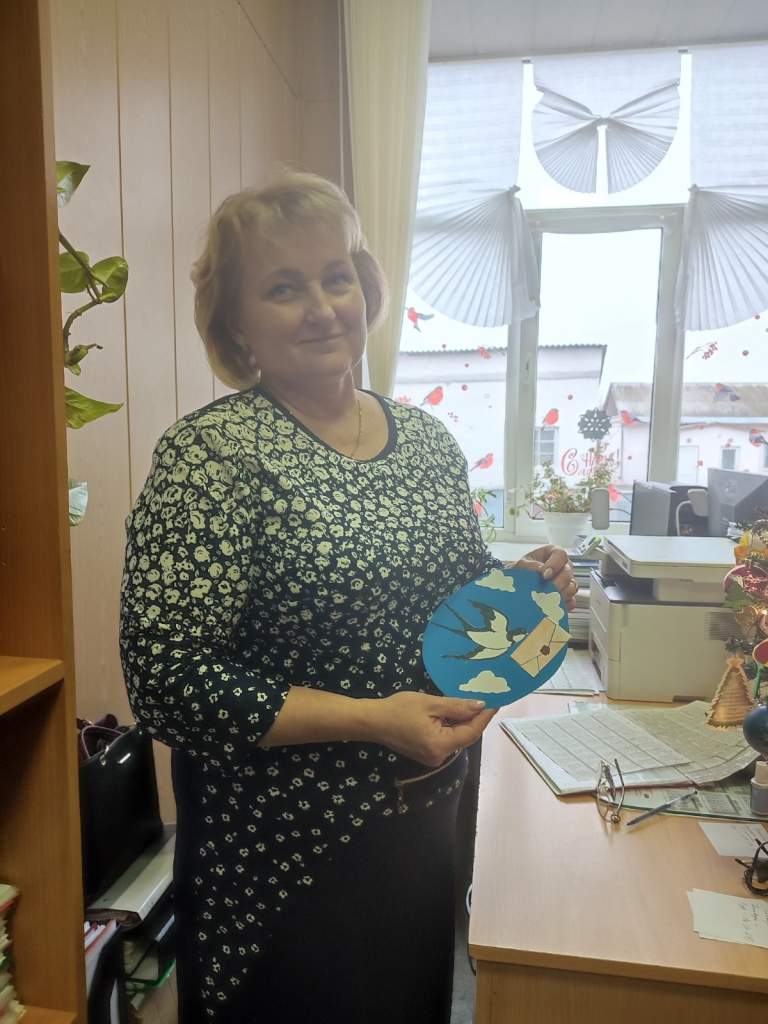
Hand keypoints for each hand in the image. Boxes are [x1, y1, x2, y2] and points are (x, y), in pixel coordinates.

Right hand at [367, 692, 496, 767]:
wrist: (373, 721)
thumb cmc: (399, 709)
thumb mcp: (430, 704)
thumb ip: (457, 706)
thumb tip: (481, 706)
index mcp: (441, 745)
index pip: (472, 732)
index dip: (485, 717)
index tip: (497, 703)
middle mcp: (439, 756)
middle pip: (465, 737)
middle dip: (476, 719)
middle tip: (487, 700)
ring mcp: (432, 757)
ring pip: (456, 738)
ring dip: (464, 722)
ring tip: (473, 703)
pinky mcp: (427, 754)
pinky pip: (447, 740)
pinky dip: (453, 727)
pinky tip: (455, 713)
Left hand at [510, 544, 578, 610]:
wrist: (518, 588)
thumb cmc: (522, 572)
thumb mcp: (522, 565)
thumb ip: (531, 565)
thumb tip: (540, 569)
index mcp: (553, 554)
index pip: (561, 555)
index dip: (554, 565)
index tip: (545, 575)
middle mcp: (563, 567)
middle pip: (568, 573)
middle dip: (557, 582)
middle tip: (546, 590)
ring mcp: (566, 582)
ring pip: (572, 587)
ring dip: (560, 594)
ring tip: (547, 599)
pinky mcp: (567, 596)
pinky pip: (571, 601)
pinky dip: (562, 605)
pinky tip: (552, 607)